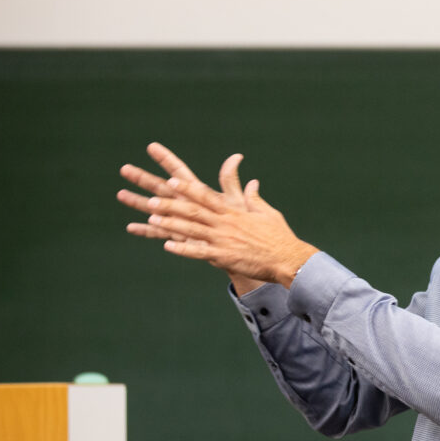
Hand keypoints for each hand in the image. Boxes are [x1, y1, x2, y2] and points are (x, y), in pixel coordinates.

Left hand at [117, 143, 316, 289]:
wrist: (288, 259)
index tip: (172, 181)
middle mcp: (226, 224)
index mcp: (234, 212)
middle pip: (193, 211)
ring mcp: (224, 240)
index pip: (207, 197)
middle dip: (171, 205)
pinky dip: (184, 249)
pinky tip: (168, 246)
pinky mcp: (225, 257)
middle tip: (151, 200)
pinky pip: (200, 253)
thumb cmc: (280, 237)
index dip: (188, 189)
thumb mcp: (268, 213)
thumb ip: (254, 198)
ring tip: (151, 219)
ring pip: (192, 230)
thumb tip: (252, 183)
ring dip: (171, 225)